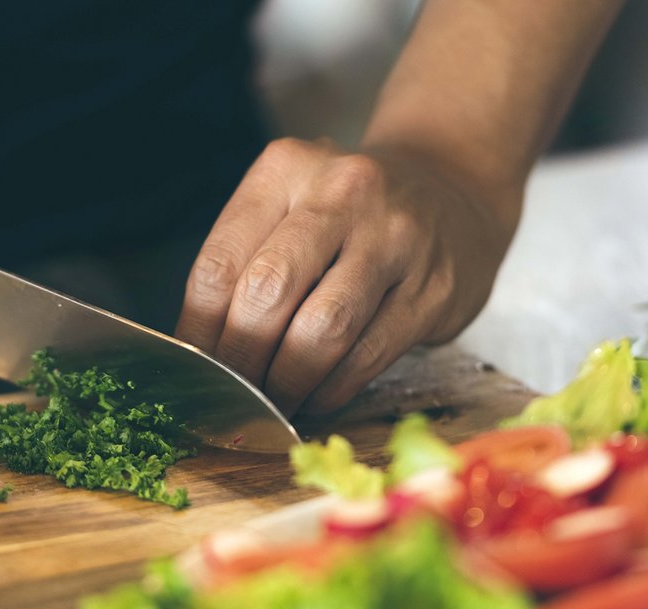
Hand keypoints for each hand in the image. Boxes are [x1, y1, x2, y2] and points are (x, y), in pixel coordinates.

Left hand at [175, 138, 517, 415]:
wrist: (452, 188)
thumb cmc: (348, 213)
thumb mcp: (290, 206)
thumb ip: (245, 263)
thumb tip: (198, 352)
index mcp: (285, 169)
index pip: (219, 264)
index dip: (200, 331)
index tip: (195, 368)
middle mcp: (342, 193)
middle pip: (267, 293)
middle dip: (242, 359)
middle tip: (234, 391)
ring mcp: (395, 238)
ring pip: (322, 329)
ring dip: (287, 380)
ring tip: (274, 400)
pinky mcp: (434, 288)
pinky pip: (368, 353)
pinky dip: (332, 387)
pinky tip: (316, 394)